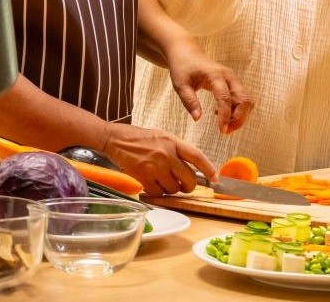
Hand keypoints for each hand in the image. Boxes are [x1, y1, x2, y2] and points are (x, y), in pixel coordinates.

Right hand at [100, 122, 216, 195]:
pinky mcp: (144, 176)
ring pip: (174, 188)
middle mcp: (166, 154)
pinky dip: (156, 192)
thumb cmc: (136, 137)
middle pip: (189, 178)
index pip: (197, 156)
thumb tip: (190, 165)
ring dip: (170, 189)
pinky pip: (158, 192)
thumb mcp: (161, 136)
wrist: (114, 139)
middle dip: (188, 186)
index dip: (209, 168)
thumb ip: (176, 149)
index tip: (215, 178)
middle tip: (183, 186)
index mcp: (172, 142)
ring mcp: (155, 166)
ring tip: (162, 182)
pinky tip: (151, 184)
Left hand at [166, 45, 253, 133]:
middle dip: (240, 118)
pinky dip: (238, 110)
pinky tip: (221, 115)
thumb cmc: (182, 67)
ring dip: (241, 116)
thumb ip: (189, 101)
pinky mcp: (233, 83)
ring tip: (226, 127)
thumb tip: (198, 119)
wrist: (186, 52)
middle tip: (226, 131)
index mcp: (215, 75)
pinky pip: (242, 98)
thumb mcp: (180, 85)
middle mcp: (228, 76)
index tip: (222, 130)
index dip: (225, 116)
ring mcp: (233, 79)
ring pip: (246, 100)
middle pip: (244, 99)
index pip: (225, 98)